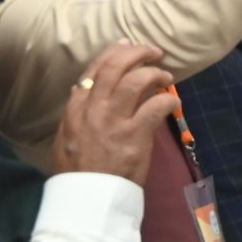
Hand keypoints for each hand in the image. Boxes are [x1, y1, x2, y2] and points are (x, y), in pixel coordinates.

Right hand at [50, 43, 175, 184]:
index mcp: (75, 108)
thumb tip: (89, 90)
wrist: (87, 196)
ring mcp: (114, 121)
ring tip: (166, 75)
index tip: (127, 44)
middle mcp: (93, 109)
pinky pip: (156, 106)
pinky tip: (174, 100)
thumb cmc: (78, 169)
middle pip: (115, 67)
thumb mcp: (67, 135)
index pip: (94, 70)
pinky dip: (169, 98)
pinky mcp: (135, 136)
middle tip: (154, 51)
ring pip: (136, 81)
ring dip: (155, 73)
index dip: (113, 53)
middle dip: (136, 53)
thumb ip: (80, 112)